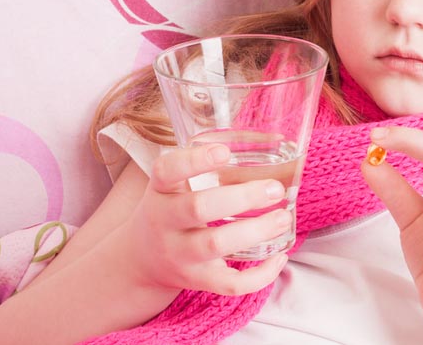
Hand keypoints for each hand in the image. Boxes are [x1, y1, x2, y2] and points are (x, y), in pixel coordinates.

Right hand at [112, 145, 289, 295]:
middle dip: (241, 197)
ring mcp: (179, 254)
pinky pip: (229, 283)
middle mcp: (165, 222)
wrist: (140, 261)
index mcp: (160, 191)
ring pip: (216, 245)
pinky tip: (280, 257)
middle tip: (274, 188)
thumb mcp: (171, 185)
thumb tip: (274, 138)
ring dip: (255, 231)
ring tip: (283, 218)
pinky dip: (260, 275)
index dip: (194, 161)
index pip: (167, 171)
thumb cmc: (170, 210)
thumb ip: (204, 163)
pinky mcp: (196, 280)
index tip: (224, 152)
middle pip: (199, 208)